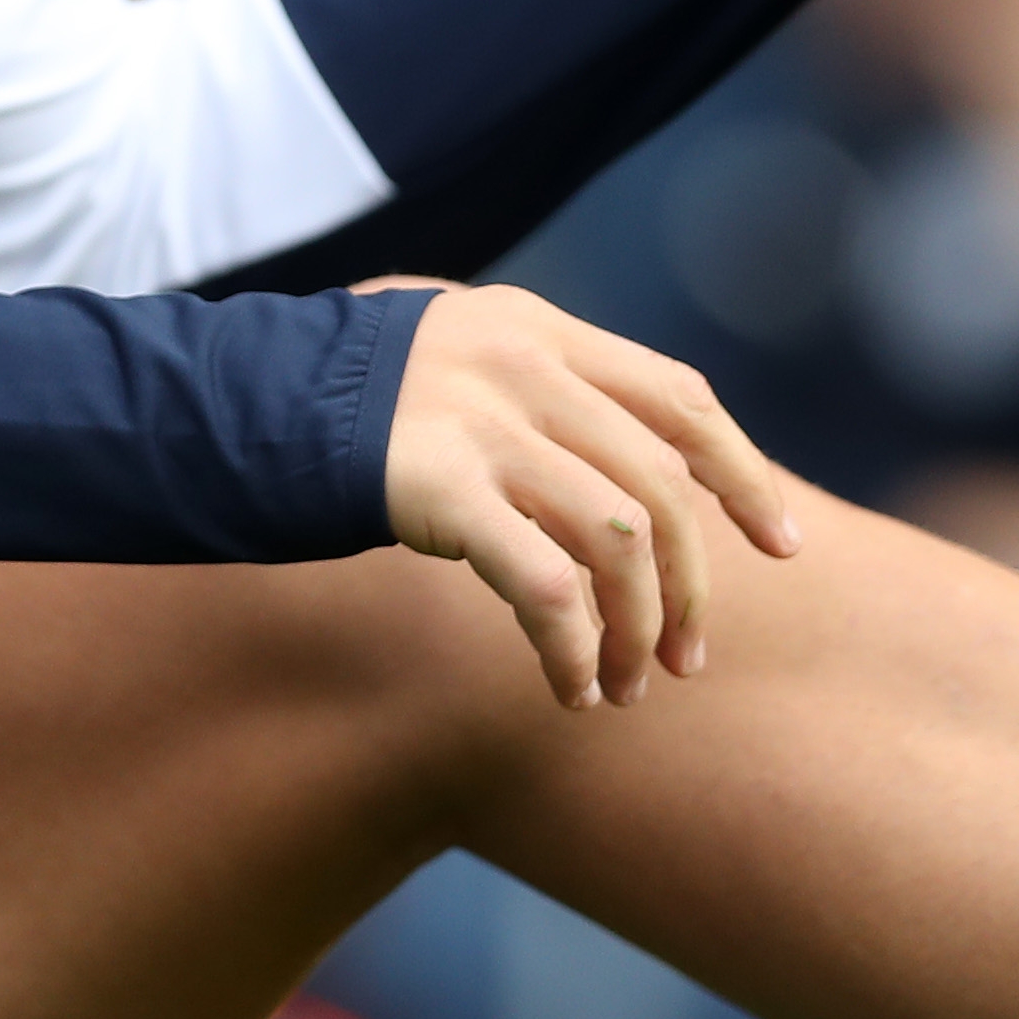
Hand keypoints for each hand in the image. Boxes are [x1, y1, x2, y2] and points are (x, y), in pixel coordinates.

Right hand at [374, 283, 802, 707]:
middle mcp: (525, 364)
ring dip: (635, 630)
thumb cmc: (349, 406)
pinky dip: (573, 649)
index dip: (742, 474)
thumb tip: (641, 485)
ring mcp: (483, 422)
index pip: (680, 398)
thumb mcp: (460, 368)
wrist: (235, 403)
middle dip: (691, 590)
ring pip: (620, 542)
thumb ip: (542, 396)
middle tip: (685, 662)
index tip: (783, 546)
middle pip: (661, 488)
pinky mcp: (440, 486)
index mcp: (540, 330)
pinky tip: (570, 687)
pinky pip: (546, 586)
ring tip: (625, 688)